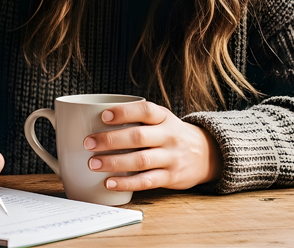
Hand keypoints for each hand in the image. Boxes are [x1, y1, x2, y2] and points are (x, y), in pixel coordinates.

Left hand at [82, 101, 220, 191]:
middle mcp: (169, 136)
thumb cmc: (170, 135)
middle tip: (88, 143)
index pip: (145, 111)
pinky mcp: (171, 177)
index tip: (103, 116)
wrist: (205, 154)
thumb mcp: (161, 120)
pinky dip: (127, 183)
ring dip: (114, 162)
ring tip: (93, 163)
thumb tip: (93, 119)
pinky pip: (147, 181)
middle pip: (138, 137)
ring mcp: (171, 157)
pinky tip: (110, 183)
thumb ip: (136, 119)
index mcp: (164, 117)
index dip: (124, 112)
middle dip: (110, 140)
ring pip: (141, 160)